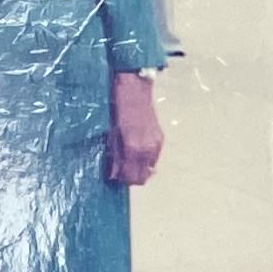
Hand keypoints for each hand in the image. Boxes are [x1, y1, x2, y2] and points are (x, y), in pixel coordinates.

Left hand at [107, 69, 164, 187]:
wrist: (135, 91)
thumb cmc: (118, 110)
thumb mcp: (112, 135)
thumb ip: (116, 157)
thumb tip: (115, 175)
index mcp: (133, 148)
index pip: (132, 176)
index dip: (122, 180)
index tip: (114, 177)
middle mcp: (148, 149)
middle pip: (143, 177)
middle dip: (130, 178)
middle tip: (119, 172)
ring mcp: (156, 144)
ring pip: (149, 169)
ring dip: (138, 170)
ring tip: (126, 162)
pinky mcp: (160, 138)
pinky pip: (153, 158)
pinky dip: (145, 160)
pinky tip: (135, 154)